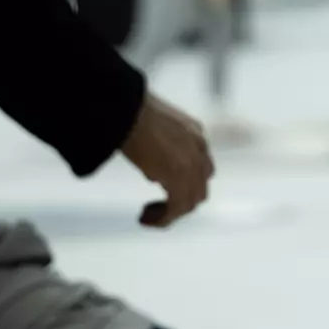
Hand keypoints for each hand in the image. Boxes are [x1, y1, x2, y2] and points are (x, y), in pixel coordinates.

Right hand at [119, 93, 213, 227]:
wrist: (128, 109)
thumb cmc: (130, 110)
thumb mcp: (151, 124)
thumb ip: (157, 142)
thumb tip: (151, 164)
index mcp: (194, 133)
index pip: (200, 165)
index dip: (182, 179)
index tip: (154, 180)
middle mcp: (199, 150)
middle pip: (200, 187)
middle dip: (180, 200)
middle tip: (155, 206)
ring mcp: (192, 165)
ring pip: (191, 202)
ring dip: (171, 213)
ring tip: (147, 215)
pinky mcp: (179, 179)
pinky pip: (176, 209)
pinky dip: (162, 220)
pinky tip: (143, 219)